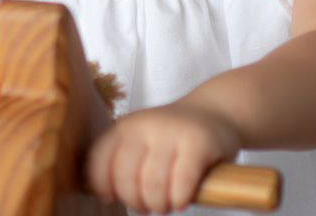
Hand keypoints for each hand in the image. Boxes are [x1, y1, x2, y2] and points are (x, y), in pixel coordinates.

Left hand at [87, 102, 240, 213]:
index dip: (102, 185)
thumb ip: (122, 161)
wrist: (216, 110)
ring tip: (166, 203)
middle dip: (135, 202)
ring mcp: (172, 131)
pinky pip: (181, 182)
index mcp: (126, 126)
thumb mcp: (142, 140)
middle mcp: (145, 125)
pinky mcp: (199, 142)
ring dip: (159, 204)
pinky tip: (181, 199)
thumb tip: (104, 195)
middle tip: (147, 205)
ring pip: (152, 184)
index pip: (99, 159)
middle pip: (125, 177)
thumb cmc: (174, 138)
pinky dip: (179, 199)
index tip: (112, 197)